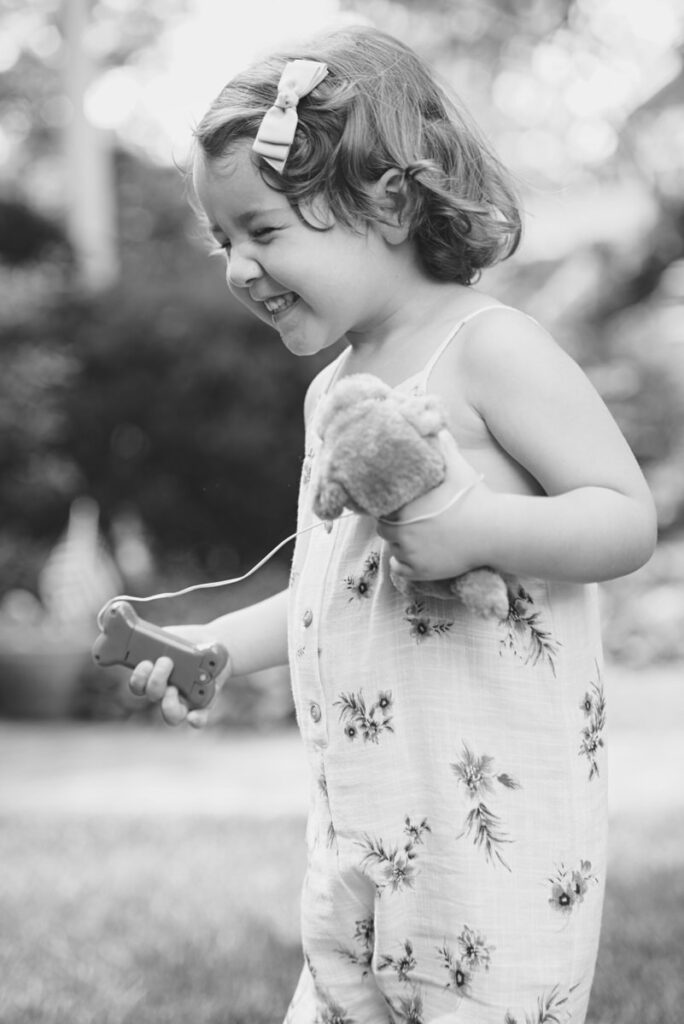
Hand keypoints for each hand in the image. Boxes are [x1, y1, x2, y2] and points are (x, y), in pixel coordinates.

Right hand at [128, 624, 230, 728]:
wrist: (216, 645)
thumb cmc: (189, 642)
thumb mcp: (170, 637)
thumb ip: (156, 640)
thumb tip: (143, 638)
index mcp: (154, 676)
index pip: (138, 685)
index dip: (139, 678)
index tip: (147, 663)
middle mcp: (165, 692)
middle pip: (153, 697)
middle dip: (155, 681)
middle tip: (166, 662)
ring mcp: (184, 700)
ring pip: (171, 716)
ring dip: (168, 705)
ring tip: (174, 689)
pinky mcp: (203, 704)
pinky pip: (199, 718)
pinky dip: (195, 720)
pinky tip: (193, 717)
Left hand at [375, 431, 490, 581]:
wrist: (494, 532)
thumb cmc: (475, 499)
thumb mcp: (459, 468)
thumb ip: (444, 448)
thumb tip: (439, 429)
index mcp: (405, 508)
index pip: (382, 510)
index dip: (389, 509)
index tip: (399, 508)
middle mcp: (403, 533)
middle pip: (384, 530)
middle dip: (393, 527)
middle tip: (408, 523)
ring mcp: (412, 554)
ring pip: (393, 550)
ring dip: (400, 545)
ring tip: (415, 538)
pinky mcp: (422, 571)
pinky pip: (399, 569)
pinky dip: (403, 565)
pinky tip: (414, 555)